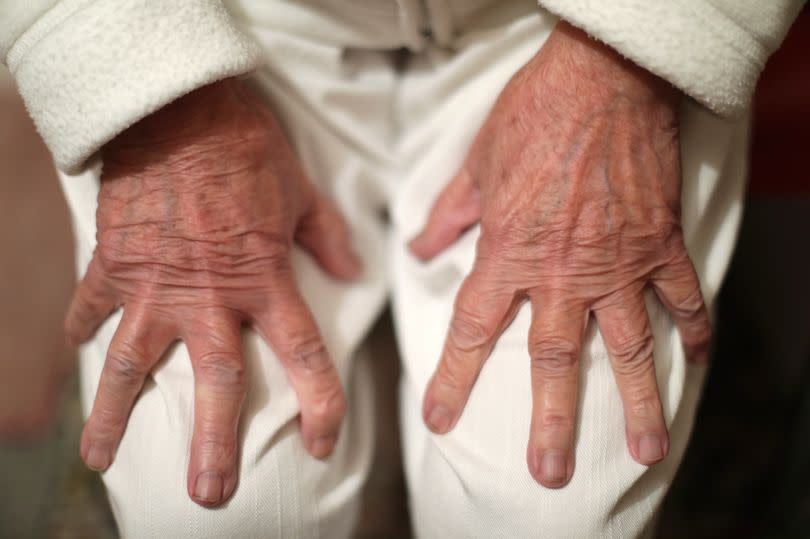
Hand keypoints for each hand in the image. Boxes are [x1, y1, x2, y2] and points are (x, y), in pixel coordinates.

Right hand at [64, 78, 360, 505]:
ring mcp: (153, 285)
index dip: (318, 405)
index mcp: (263, 282)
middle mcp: (209, 296)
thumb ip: (327, 237)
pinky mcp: (112, 264)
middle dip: (213, 443)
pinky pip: (89, 307)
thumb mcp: (300, 193)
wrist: (178, 108)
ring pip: (132, 364)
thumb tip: (353, 268)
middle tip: (210, 495)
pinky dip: (80, 329)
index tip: (321, 444)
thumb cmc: (246, 148)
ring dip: (115, 416)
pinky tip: (74, 351)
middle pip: (216, 383)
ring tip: (100, 459)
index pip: (302, 357)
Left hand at [410, 22, 710, 487]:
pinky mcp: (661, 242)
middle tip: (550, 470)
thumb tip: (423, 248)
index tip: (441, 421)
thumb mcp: (477, 165)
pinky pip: (683, 296)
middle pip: (553, 360)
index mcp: (509, 254)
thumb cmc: (534, 115)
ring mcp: (619, 262)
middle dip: (551, 422)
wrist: (601, 77)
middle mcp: (563, 272)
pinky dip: (694, 328)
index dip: (453, 380)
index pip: (473, 331)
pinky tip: (698, 361)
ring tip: (648, 450)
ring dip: (640, 401)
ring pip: (629, 347)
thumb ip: (450, 215)